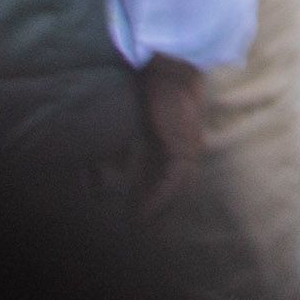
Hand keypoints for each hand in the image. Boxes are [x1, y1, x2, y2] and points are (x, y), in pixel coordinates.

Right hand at [135, 55, 207, 218]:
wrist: (168, 66)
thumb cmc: (151, 85)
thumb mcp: (136, 121)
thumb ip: (127, 142)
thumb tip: (110, 165)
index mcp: (178, 142)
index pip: (168, 178)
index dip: (154, 198)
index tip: (138, 217)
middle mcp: (188, 148)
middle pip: (175, 188)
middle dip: (159, 211)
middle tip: (141, 233)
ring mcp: (189, 148)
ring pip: (177, 188)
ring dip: (159, 210)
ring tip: (141, 229)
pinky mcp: (184, 146)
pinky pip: (174, 180)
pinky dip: (161, 197)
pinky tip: (146, 213)